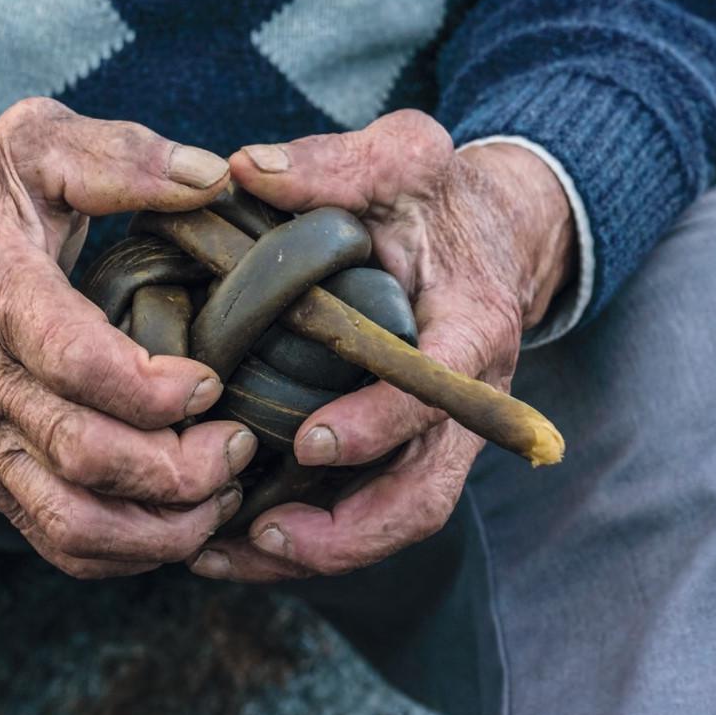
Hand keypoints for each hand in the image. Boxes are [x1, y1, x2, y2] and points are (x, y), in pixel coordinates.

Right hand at [0, 98, 257, 577]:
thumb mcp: (38, 146)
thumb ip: (122, 156)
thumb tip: (215, 179)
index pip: (73, 361)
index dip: (151, 388)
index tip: (212, 382)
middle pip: (82, 456)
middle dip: (176, 468)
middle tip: (239, 443)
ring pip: (70, 521)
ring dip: (159, 528)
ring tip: (224, 494)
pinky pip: (56, 541)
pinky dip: (125, 552)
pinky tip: (180, 524)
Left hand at [189, 109, 574, 580]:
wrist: (488, 234)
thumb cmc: (439, 198)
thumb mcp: (403, 159)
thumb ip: (337, 163)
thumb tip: (243, 170)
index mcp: (470, 330)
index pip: (438, 397)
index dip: (379, 426)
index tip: (309, 442)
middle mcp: (464, 398)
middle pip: (423, 494)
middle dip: (347, 532)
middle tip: (261, 535)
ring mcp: (439, 432)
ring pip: (395, 518)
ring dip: (318, 552)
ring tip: (227, 556)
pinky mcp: (407, 445)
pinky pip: (370, 508)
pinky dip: (312, 536)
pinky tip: (238, 541)